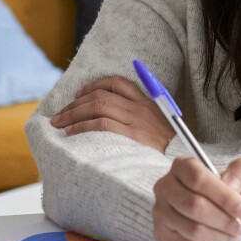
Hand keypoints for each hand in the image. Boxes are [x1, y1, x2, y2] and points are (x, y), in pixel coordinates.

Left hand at [50, 75, 174, 151]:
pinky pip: (101, 124)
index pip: (117, 83)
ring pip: (98, 106)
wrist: (180, 156)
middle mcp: (139, 107)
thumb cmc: (169, 143)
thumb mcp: (160, 121)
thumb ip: (140, 113)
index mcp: (146, 101)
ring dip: (73, 113)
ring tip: (59, 123)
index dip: (94, 85)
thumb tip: (112, 113)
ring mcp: (135, 120)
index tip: (79, 94)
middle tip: (60, 113)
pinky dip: (82, 126)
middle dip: (76, 103)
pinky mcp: (131, 134)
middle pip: (101, 95)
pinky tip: (71, 132)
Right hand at [153, 156, 240, 240]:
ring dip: (221, 237)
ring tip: (236, 236)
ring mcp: (161, 212)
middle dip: (224, 220)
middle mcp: (165, 187)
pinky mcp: (163, 236)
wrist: (204, 214)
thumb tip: (231, 184)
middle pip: (194, 205)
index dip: (223, 196)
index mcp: (182, 166)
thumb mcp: (238, 177)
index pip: (199, 178)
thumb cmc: (221, 192)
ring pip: (193, 230)